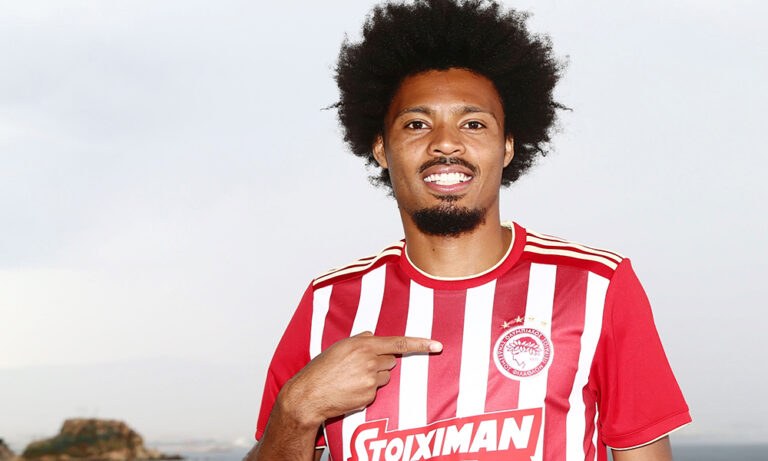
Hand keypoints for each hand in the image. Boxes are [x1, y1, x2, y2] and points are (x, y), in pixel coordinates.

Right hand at [279, 332, 441, 427]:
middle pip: (391, 361)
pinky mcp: (369, 396)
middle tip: (358, 368)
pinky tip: (350, 391)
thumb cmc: (320, 370)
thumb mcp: (338, 347)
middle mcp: (370, 361)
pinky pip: (376, 392)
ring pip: (384, 377)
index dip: (420, 344)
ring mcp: (371, 381)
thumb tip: (372, 336)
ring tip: (351, 380)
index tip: (437, 346)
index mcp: (363, 345)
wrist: (309, 396)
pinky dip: (367, 392)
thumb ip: (359, 339)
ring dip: (373, 378)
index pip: (399, 343)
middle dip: (380, 363)